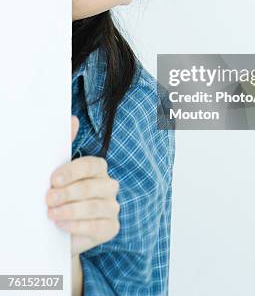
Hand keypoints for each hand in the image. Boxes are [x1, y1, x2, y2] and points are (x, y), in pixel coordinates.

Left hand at [45, 115, 120, 254]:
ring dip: (70, 210)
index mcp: (99, 168)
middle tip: (48, 199)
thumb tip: (73, 119)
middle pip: (91, 187)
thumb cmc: (63, 196)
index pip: (90, 165)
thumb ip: (68, 144)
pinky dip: (78, 226)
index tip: (53, 180)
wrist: (63, 229)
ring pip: (94, 207)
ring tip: (52, 214)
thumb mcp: (61, 173)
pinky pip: (97, 226)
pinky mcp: (111, 227)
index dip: (71, 172)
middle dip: (67, 194)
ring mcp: (112, 207)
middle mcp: (109, 185)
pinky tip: (62, 225)